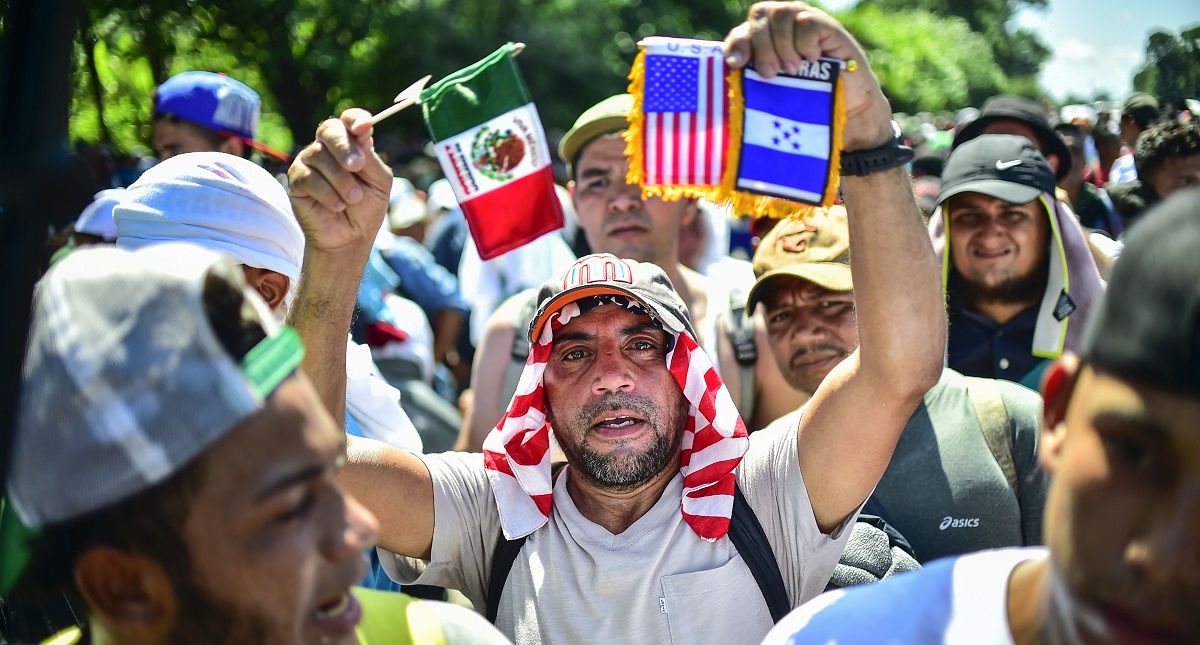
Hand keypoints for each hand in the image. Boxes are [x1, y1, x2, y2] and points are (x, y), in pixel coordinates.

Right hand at [288, 108, 391, 255]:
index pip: (348, 120)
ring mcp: (309, 162)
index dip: (354, 119)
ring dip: (341, 180)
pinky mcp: (296, 180)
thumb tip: (362, 134)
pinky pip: (308, 178)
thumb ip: (371, 159)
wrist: (351, 237)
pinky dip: (327, 193)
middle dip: (344, 147)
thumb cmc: (366, 207)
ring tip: (353, 198)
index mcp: (351, 143)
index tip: (364, 127)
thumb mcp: (379, 182)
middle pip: (329, 130)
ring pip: (319, 155)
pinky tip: (337, 205)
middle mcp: (327, 148)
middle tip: (357, 166)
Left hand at [724, 2, 892, 150]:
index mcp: (764, 38)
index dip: (737, 44)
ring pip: (781, 14)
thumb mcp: (775, 91)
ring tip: (793, 69)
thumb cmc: (806, 99)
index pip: (743, 31)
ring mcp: (805, 20)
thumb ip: (752, 78)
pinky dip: (804, 43)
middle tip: (770, 73)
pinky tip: (812, 59)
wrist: (846, 106)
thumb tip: (731, 69)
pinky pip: (806, 22)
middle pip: (760, 13)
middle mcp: (783, 24)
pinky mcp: (827, 26)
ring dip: (782, 45)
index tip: (737, 65)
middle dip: (761, 46)